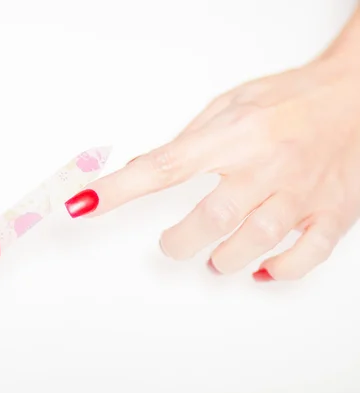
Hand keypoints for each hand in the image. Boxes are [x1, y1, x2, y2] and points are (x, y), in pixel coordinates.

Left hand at [64, 54, 359, 280]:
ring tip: (212, 256)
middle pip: (211, 218)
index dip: (120, 190)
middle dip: (179, 241)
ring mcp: (303, 192)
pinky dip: (278, 271)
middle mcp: (269, 165)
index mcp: (237, 134)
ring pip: (253, 243)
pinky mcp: (333, 212)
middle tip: (171, 243)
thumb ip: (189, 143)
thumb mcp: (229, 106)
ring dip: (222, 259)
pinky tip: (259, 269)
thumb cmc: (289, 99)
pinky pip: (306, 255)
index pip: (164, 167)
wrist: (356, 96)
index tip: (85, 204)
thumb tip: (146, 171)